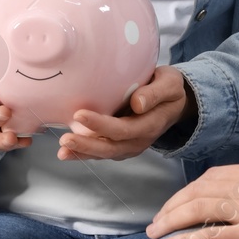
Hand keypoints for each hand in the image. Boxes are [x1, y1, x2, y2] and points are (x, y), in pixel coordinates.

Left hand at [59, 65, 195, 160]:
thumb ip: (155, 93)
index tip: (80, 113)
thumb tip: (137, 104)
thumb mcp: (170, 84)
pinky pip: (102, 151)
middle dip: (86, 146)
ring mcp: (130, 145)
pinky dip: (85, 153)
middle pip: (110, 147)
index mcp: (150, 125)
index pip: (123, 129)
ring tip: (62, 151)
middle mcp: (139, 140)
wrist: (175, 102)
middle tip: (64, 140)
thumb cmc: (170, 88)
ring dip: (83, 153)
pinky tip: (68, 151)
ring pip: (104, 153)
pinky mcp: (121, 144)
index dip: (101, 125)